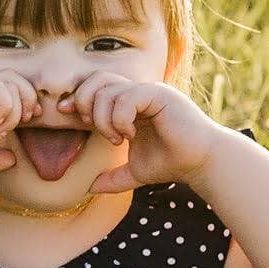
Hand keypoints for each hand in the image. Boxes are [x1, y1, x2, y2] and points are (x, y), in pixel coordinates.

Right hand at [0, 74, 44, 178]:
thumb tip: (14, 159)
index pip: (13, 90)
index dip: (27, 102)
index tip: (28, 123)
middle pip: (15, 79)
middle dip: (28, 99)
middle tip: (26, 120)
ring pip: (8, 81)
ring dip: (15, 106)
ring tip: (3, 127)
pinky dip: (4, 105)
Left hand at [70, 72, 220, 191]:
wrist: (201, 164)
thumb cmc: (172, 163)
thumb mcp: (134, 172)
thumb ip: (112, 178)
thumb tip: (89, 188)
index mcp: (130, 103)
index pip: (95, 86)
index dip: (77, 98)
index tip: (67, 115)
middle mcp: (139, 92)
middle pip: (97, 79)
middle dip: (85, 102)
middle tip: (94, 128)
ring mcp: (150, 92)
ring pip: (109, 90)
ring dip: (104, 118)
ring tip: (117, 138)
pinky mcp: (161, 95)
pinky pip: (127, 97)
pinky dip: (120, 118)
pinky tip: (129, 134)